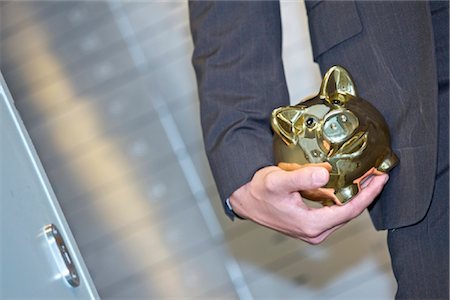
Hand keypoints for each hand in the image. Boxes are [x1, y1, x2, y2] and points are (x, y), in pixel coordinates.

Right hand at [229, 165, 387, 243]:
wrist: (246, 200)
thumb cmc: (259, 191)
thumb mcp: (279, 181)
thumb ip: (302, 178)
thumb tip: (325, 174)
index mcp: (311, 224)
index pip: (350, 210)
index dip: (368, 193)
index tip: (381, 178)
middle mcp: (314, 231)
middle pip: (349, 213)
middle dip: (365, 193)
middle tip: (378, 175)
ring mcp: (312, 230)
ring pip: (342, 212)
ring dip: (355, 195)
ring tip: (367, 178)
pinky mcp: (310, 224)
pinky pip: (333, 211)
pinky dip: (342, 198)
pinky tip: (345, 185)